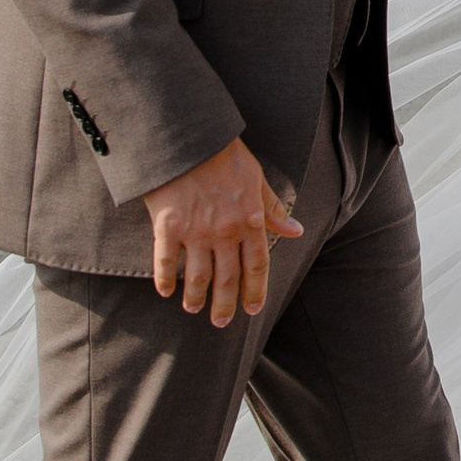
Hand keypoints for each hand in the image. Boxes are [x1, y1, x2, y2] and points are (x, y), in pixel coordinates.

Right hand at [143, 136, 303, 326]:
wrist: (189, 137)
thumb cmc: (225, 155)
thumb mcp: (257, 179)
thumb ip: (274, 208)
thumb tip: (296, 230)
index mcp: (250, 221)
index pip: (257, 267)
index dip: (255, 291)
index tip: (251, 309)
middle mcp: (225, 231)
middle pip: (227, 279)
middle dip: (224, 305)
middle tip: (220, 322)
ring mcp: (196, 231)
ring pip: (198, 276)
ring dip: (196, 297)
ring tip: (193, 308)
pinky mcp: (168, 226)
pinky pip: (166, 261)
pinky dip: (165, 279)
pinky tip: (164, 291)